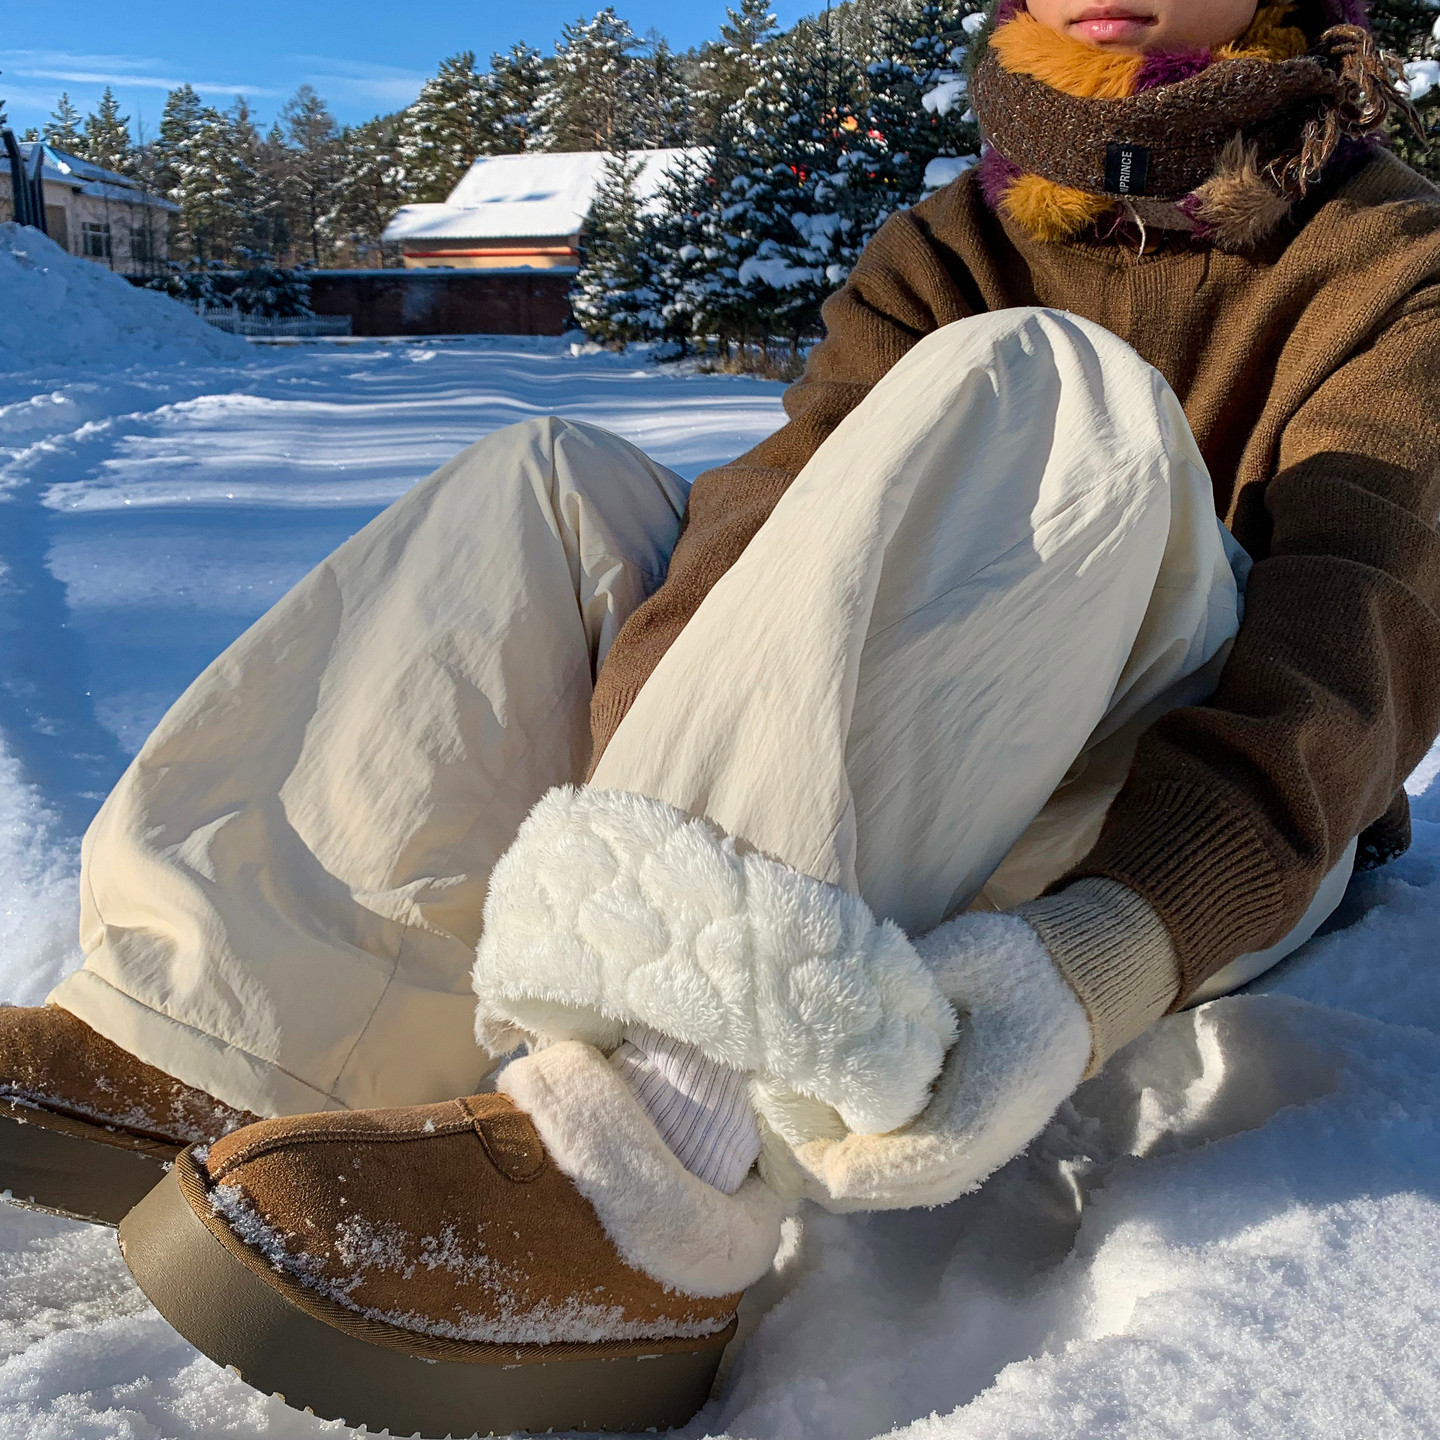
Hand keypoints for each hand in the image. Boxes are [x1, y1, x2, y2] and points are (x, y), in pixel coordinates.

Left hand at [764, 910, 1091, 1211]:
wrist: (1079, 983)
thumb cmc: (1016, 965)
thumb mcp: (954, 962)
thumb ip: (893, 996)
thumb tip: (818, 1009)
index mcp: (979, 1109)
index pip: (886, 1164)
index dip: (823, 1152)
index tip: (778, 1114)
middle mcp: (979, 1150)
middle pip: (874, 1193)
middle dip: (813, 1164)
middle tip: (769, 1113)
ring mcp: (977, 1158)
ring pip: (885, 1194)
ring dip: (832, 1166)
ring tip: (789, 1118)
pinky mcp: (969, 1151)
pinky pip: (901, 1178)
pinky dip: (857, 1161)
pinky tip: (827, 1123)